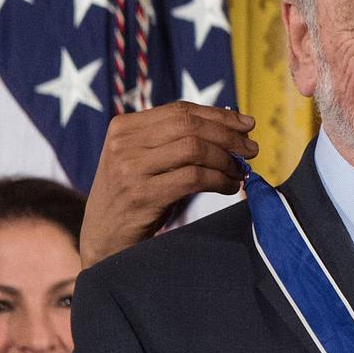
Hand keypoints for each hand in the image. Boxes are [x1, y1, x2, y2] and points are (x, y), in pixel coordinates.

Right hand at [82, 101, 257, 266]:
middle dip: (228, 136)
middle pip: (190, 126)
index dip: (219, 115)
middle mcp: (123, 143)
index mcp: (124, 126)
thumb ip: (175, 142)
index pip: (181, 110)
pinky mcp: (141, 195)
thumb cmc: (134, 198)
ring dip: (226, 160)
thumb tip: (232, 127)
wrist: (102, 242)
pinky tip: (229, 187)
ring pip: (194, 149)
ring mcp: (130, 168)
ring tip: (239, 172)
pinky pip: (193, 178)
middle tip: (252, 149)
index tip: (247, 124)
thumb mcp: (146, 161)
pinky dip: (219, 180)